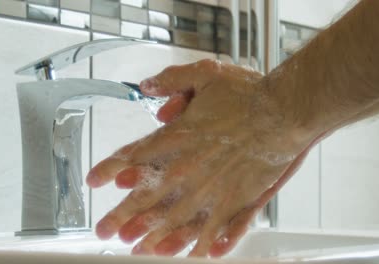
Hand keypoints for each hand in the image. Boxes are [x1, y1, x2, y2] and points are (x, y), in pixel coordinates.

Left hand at [86, 59, 321, 256]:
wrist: (283, 112)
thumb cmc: (248, 95)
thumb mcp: (206, 75)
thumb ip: (173, 80)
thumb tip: (148, 86)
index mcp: (179, 137)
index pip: (135, 156)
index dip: (111, 169)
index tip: (95, 180)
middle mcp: (189, 167)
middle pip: (149, 196)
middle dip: (124, 215)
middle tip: (106, 231)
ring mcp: (211, 187)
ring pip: (175, 219)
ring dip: (154, 236)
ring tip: (138, 249)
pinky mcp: (235, 200)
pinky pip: (212, 228)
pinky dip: (200, 244)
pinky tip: (191, 255)